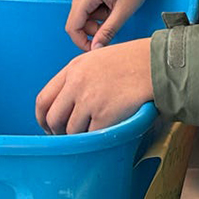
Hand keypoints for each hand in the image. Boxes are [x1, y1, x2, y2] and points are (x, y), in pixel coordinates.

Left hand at [35, 39, 154, 133]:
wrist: (155, 64)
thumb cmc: (132, 61)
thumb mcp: (97, 60)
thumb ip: (79, 78)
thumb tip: (68, 105)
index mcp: (73, 69)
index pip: (44, 99)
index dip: (42, 117)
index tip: (48, 126)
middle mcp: (76, 84)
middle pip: (53, 118)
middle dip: (58, 132)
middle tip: (67, 136)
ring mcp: (89, 100)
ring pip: (72, 131)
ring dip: (81, 135)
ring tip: (94, 130)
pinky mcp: (104, 115)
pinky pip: (92, 136)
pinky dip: (97, 138)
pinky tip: (106, 131)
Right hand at [65, 0, 169, 50]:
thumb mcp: (124, 10)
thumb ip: (108, 31)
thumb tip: (96, 48)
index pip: (72, 26)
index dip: (82, 41)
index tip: (95, 47)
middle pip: (77, 17)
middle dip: (93, 26)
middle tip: (112, 25)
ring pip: (84, 7)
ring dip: (98, 15)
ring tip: (116, 8)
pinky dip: (98, 4)